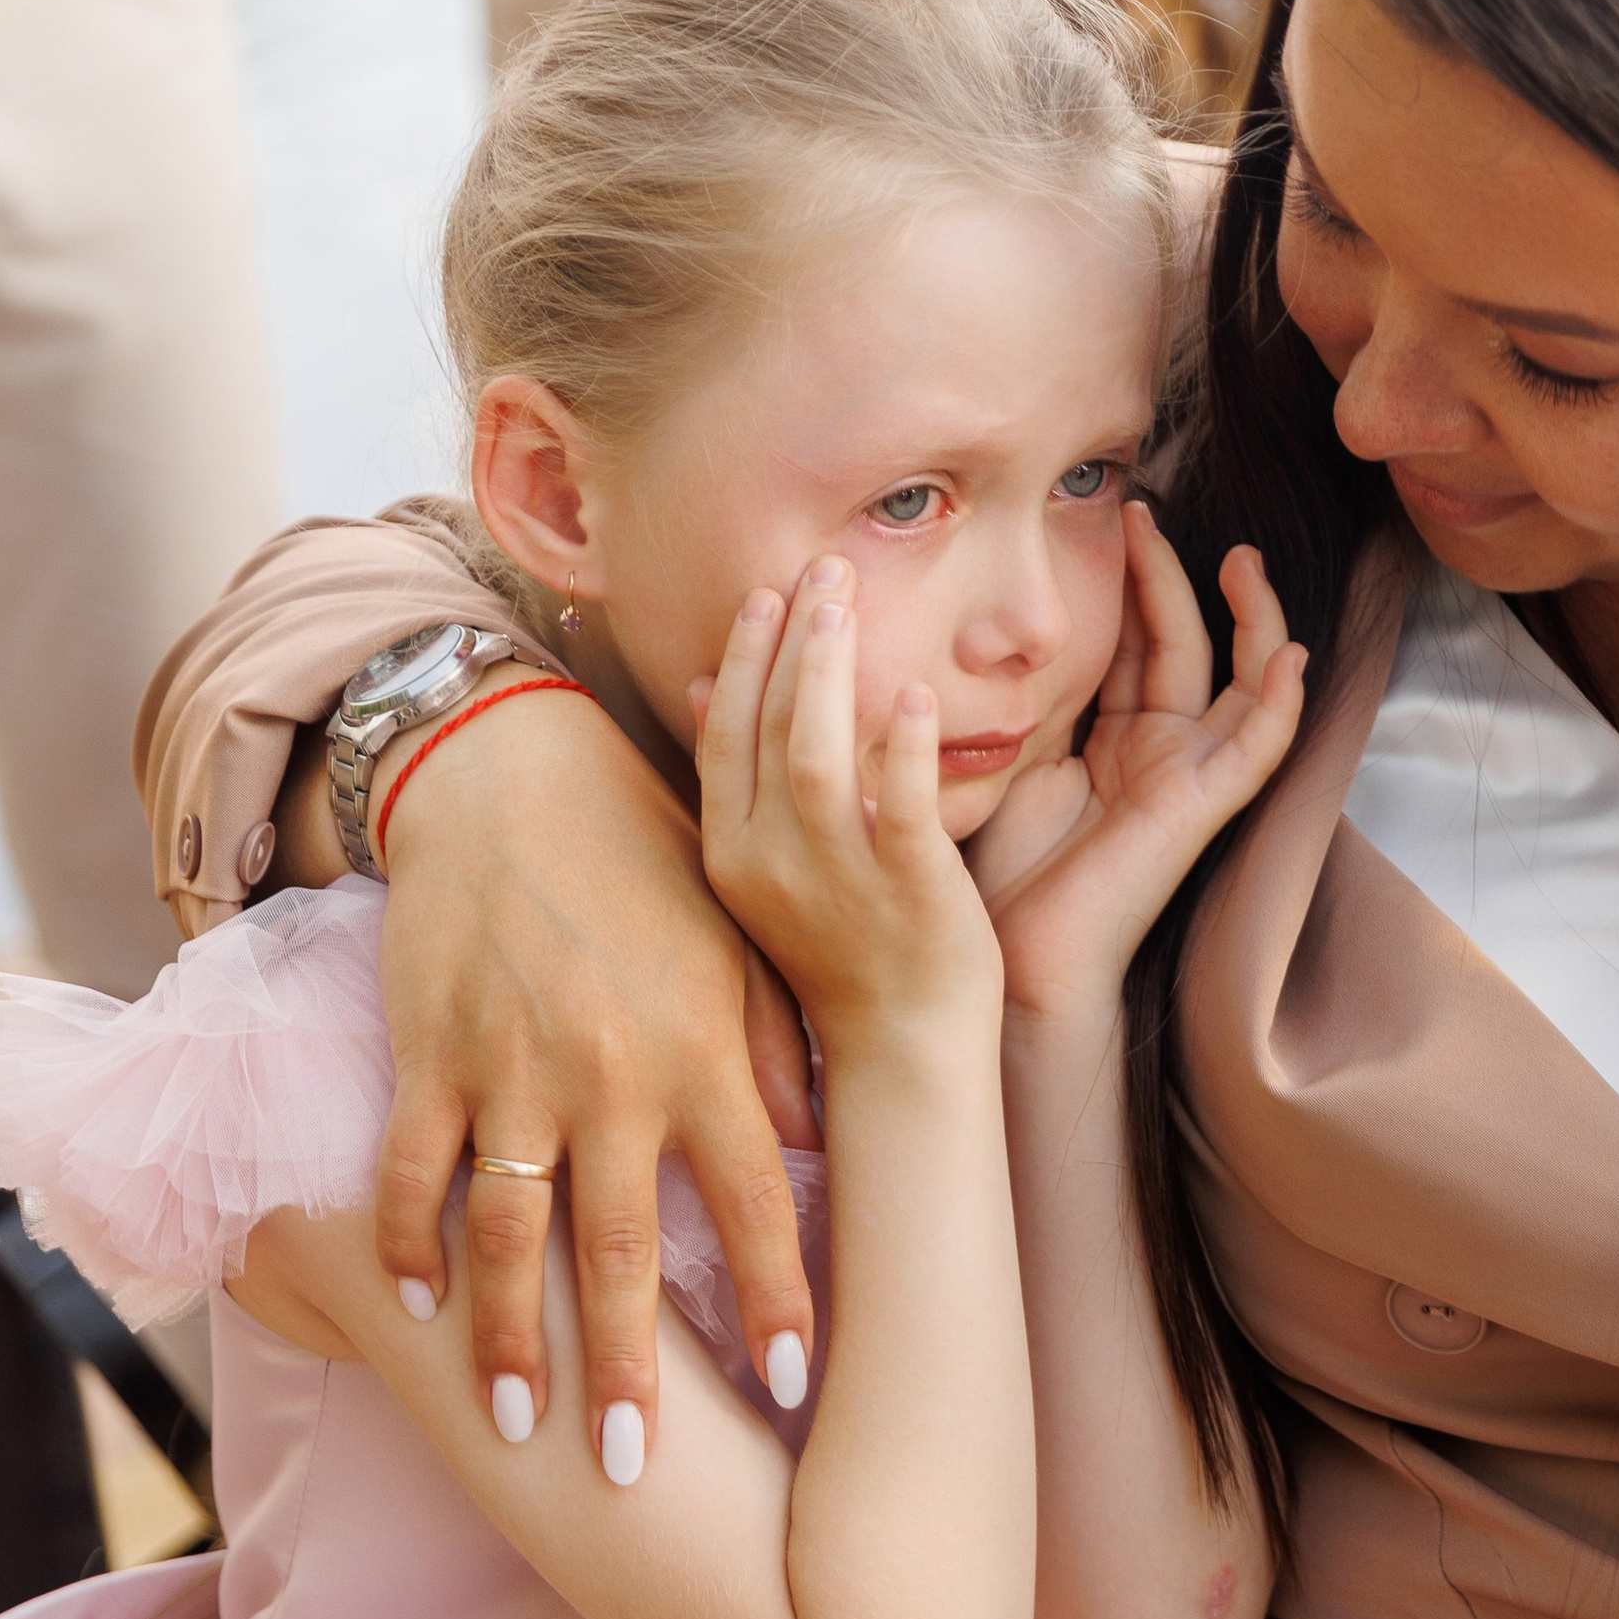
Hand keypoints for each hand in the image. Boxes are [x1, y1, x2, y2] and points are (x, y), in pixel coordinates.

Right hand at [371, 682, 815, 1470]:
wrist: (517, 778)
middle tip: (636, 1474)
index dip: (781, 1301)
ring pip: (510, 1236)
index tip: (799, 1391)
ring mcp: (510, 1069)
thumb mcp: (741, 944)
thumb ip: (783, 1051)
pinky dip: (404, 1246)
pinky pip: (409, 1171)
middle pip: (623, 1253)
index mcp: (704, 1053)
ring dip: (511, 1344)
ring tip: (517, 1431)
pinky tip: (413, 1316)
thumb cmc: (649, 867)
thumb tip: (821, 1151)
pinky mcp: (428, 1054)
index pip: (760, 1202)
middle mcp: (612, 1075)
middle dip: (631, 1372)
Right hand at [697, 559, 1001, 1048]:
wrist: (905, 1051)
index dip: (741, 659)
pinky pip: (903, 807)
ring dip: (831, 670)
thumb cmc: (844, 953)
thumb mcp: (766, 869)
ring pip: (818, 756)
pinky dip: (907, 746)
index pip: (726, 735)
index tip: (763, 594)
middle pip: (769, 728)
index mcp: (733, 854)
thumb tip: (700, 686)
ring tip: (848, 600)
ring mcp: (838, 880)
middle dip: (790, 639)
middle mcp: (772, 863)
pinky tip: (918, 693)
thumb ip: (737, 782)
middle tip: (822, 567)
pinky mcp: (910, 893)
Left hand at [971, 509, 1305, 1024]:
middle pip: (1182, 646)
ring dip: (1248, 620)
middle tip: (1141, 511)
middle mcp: (1159, 754)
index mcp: (1113, 743)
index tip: (1108, 520)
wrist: (1012, 960)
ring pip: (1240, 683)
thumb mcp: (1010, 759)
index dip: (1128, 584)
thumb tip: (1002, 634)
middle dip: (1169, 577)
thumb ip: (1029, 700)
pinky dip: (1280, 702)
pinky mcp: (1203, 809)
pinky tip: (1291, 653)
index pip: (1133, 645)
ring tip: (1240, 560)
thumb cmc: (1000, 875)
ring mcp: (1187, 779)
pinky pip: (1260, 748)